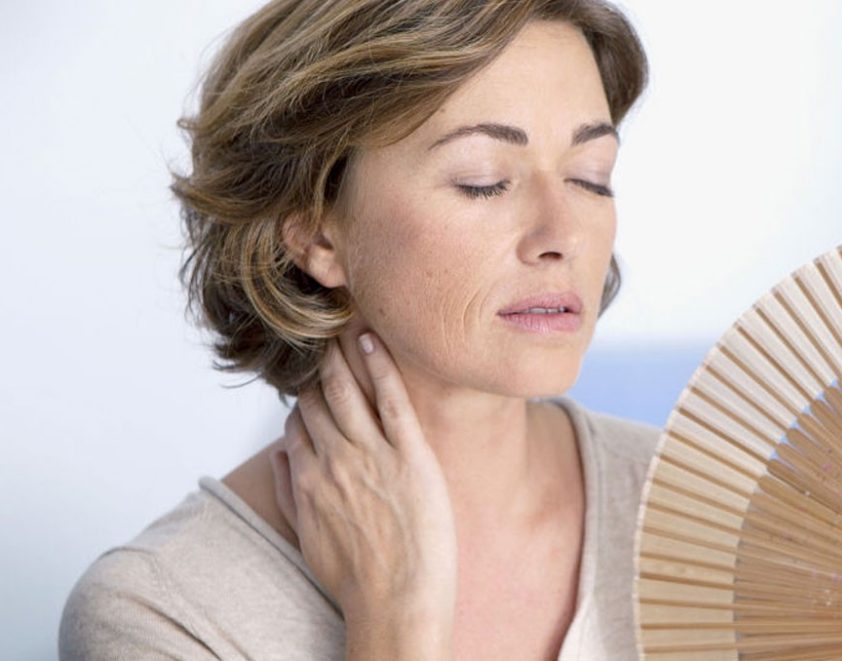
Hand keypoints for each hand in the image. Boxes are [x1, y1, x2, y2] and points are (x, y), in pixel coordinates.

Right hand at [268, 331, 456, 633]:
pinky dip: (378, 364)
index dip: (304, 395)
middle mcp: (332, 460)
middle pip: (318, 398)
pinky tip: (372, 339)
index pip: (297, 420)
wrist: (396, 603)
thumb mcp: (307, 535)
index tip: (311, 374)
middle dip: (317, 363)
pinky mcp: (408, 456)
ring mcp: (370, 455)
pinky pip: (390, 399)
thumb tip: (281, 454)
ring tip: (341, 323)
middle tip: (321, 330)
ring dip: (341, 353)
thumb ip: (288, 491)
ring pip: (347, 390)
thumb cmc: (355, 578)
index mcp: (307, 477)